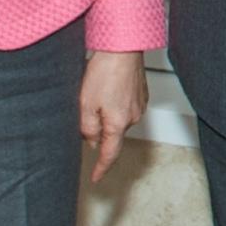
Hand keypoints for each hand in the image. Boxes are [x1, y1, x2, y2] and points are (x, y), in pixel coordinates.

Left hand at [81, 49, 146, 179]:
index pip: (109, 154)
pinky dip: (114, 103)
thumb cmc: (105, 71)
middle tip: (84, 114)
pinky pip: (125, 106)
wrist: (123, 47)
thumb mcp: (85, 103)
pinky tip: (106, 88)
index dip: (102, 168)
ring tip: (94, 94)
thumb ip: (87, 128)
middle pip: (112, 134)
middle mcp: (132, 118)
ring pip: (118, 119)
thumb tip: (91, 141)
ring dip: (105, 113)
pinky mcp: (141, 93)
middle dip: (98, 130)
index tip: (96, 177)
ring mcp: (139, 105)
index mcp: (118, 124)